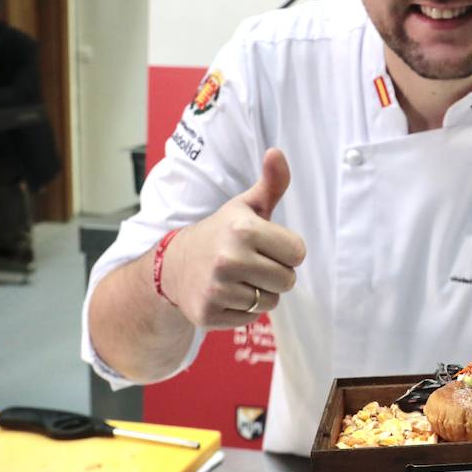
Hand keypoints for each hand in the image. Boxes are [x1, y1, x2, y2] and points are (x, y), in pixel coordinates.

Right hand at [162, 148, 305, 328]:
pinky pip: (250, 318)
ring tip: (238, 277)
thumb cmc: (221, 233)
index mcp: (243, 229)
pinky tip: (225, 293)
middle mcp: (228, 259)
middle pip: (288, 280)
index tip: (265, 244)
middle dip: (276, 273)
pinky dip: (242, 309)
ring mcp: (216, 288)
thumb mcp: (245, 206)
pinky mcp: (208, 314)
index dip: (286, 250)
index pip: (298, 253)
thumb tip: (277, 152)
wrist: (173, 264)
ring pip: (270, 301)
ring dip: (260, 292)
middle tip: (252, 263)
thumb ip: (271, 183)